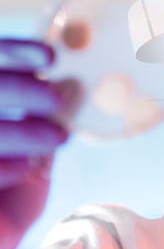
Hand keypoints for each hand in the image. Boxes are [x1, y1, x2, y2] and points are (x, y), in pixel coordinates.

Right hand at [0, 39, 78, 248]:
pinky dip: (2, 165)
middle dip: (21, 90)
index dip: (17, 52)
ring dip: (19, 129)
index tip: (51, 56)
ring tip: (55, 138)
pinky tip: (24, 167)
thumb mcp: (37, 157)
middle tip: (56, 98)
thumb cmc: (16, 196)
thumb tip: (71, 89)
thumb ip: (47, 125)